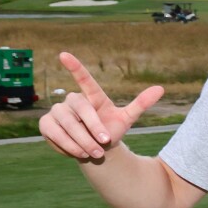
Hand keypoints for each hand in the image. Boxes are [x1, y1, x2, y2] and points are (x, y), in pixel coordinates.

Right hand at [39, 52, 162, 159]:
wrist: (97, 149)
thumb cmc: (111, 130)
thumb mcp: (126, 118)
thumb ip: (141, 104)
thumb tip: (161, 88)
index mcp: (92, 96)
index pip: (84, 79)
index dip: (75, 67)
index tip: (64, 54)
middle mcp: (73, 100)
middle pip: (81, 109)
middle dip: (93, 128)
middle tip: (104, 144)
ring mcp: (57, 111)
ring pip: (67, 123)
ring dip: (82, 140)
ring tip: (94, 153)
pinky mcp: (46, 124)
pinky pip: (54, 133)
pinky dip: (67, 145)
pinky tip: (78, 152)